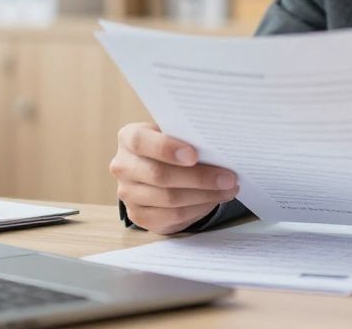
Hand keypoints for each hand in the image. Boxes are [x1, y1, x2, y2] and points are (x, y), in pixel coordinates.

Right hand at [110, 122, 238, 233]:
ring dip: (204, 195)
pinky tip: (213, 200)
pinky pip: (171, 216)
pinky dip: (197, 209)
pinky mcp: (138, 215)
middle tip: (228, 177)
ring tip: (228, 189)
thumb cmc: (172, 148)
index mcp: (128, 138)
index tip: (194, 155)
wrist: (159, 172)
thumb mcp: (174, 135)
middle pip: (160, 175)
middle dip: (199, 177)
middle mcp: (123, 166)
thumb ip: (187, 137)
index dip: (167, 148)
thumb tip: (218, 146)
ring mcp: (127, 193)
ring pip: (169, 199)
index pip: (141, 141)